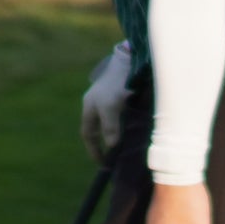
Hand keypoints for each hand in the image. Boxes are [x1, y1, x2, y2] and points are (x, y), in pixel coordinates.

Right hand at [80, 43, 132, 161]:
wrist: (131, 60)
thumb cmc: (117, 83)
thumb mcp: (111, 107)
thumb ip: (110, 126)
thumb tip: (112, 145)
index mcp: (90, 106)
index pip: (88, 134)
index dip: (93, 149)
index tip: (103, 163)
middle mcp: (98, 104)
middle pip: (98, 129)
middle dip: (105, 144)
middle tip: (115, 158)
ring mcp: (109, 99)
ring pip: (112, 123)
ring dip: (118, 135)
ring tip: (127, 147)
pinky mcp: (122, 96)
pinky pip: (122, 116)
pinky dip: (127, 126)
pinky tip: (136, 130)